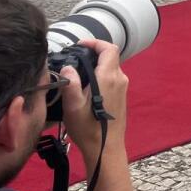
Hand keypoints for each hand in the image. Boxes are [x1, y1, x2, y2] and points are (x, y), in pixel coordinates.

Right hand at [60, 39, 128, 161]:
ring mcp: (122, 87)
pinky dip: (99, 73)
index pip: (109, 49)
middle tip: (73, 56)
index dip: (95, 42)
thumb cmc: (88, 128)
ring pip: (110, 66)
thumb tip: (68, 67)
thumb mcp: (73, 107)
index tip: (79, 45)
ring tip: (76, 71)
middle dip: (93, 52)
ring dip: (95, 64)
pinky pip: (111, 77)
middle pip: (110, 56)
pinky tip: (85, 84)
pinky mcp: (121, 95)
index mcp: (109, 78)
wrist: (105, 147)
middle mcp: (119, 79)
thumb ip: (71, 84)